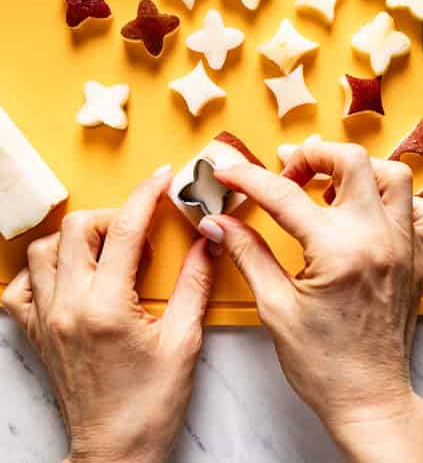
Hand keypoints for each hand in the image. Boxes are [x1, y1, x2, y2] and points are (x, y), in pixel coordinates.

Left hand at [0, 167, 216, 462]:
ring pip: (45, 250)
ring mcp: (45, 320)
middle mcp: (67, 308)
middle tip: (144, 228)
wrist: (116, 448)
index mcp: (106, 307)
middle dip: (115, 215)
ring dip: (79, 238)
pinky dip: (43, 270)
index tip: (163, 179)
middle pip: (78, 228)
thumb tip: (209, 238)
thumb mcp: (185, 339)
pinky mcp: (35, 333)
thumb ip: (195, 282)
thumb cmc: (152, 403)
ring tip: (111, 251)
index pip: (125, 230)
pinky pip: (20, 286)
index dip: (147, 195)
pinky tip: (73, 276)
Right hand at [198, 140, 422, 462]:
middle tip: (287, 170)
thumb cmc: (322, 363)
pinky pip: (420, 207)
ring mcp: (404, 244)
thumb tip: (218, 221)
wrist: (369, 397)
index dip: (249, 176)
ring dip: (359, 169)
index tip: (226, 168)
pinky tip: (368, 211)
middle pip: (353, 161)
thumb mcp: (275, 308)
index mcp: (338, 251)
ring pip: (393, 174)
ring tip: (328, 186)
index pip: (286, 195)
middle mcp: (378, 237)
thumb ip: (248, 255)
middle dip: (314, 154)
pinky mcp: (418, 255)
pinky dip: (395, 198)